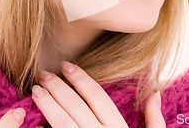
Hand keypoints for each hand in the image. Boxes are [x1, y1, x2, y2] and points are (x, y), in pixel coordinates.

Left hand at [32, 61, 165, 127]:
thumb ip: (154, 120)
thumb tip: (155, 93)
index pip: (97, 97)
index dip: (81, 79)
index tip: (67, 66)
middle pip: (76, 107)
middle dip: (58, 88)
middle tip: (43, 75)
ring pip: (62, 123)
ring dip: (47, 106)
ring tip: (35, 92)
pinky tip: (33, 124)